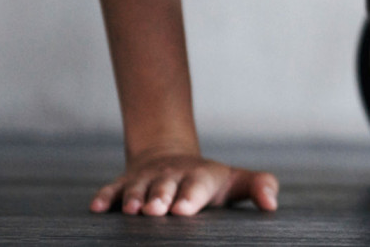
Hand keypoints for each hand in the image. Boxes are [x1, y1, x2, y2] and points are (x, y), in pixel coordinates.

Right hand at [89, 150, 278, 215]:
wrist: (172, 159)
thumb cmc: (209, 181)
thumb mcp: (236, 182)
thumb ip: (259, 186)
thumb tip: (272, 204)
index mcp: (200, 177)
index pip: (196, 187)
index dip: (190, 197)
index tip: (184, 210)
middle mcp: (171, 176)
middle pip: (164, 187)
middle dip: (160, 198)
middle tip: (155, 211)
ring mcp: (146, 179)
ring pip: (137, 188)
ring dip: (133, 198)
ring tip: (132, 210)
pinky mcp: (124, 183)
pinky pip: (111, 189)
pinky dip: (104, 197)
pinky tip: (97, 207)